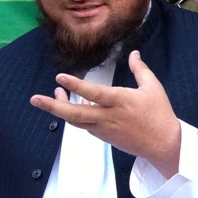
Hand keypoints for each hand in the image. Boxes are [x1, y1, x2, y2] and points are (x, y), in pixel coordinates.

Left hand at [30, 51, 181, 177]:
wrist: (163, 144)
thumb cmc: (159, 114)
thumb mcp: (153, 88)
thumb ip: (140, 69)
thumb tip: (134, 53)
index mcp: (120, 101)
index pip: (94, 92)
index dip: (76, 85)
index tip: (59, 77)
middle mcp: (108, 116)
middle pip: (75, 113)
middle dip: (53, 106)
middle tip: (34, 99)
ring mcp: (104, 128)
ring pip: (76, 120)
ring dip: (60, 109)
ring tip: (49, 97)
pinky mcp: (104, 136)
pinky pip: (84, 125)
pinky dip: (75, 115)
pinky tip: (73, 105)